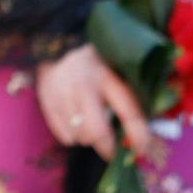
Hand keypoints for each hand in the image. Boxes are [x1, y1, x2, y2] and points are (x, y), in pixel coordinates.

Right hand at [36, 44, 152, 161]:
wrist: (58, 42)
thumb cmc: (94, 60)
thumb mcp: (115, 69)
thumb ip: (128, 96)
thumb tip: (145, 135)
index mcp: (107, 76)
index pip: (128, 112)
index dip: (138, 136)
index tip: (142, 149)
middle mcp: (83, 86)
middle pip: (97, 132)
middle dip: (108, 147)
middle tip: (112, 150)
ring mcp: (62, 94)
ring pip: (80, 136)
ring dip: (89, 138)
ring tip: (90, 127)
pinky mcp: (47, 101)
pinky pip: (64, 135)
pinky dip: (72, 135)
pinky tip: (75, 122)